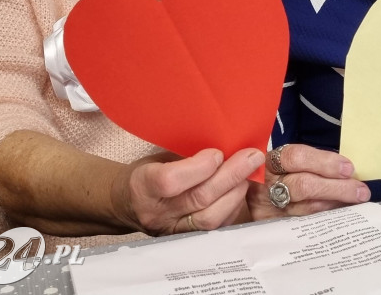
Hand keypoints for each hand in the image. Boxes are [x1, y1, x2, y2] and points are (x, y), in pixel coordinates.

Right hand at [115, 147, 265, 235]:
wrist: (129, 204)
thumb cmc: (147, 172)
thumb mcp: (158, 156)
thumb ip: (184, 154)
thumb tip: (223, 141)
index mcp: (143, 186)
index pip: (171, 181)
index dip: (199, 167)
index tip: (217, 152)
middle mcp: (157, 213)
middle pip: (199, 199)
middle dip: (231, 176)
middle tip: (252, 157)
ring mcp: (172, 230)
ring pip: (210, 218)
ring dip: (235, 192)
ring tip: (249, 173)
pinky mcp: (186, 240)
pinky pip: (216, 227)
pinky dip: (232, 207)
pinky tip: (239, 190)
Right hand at [248, 144, 370, 219]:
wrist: (245, 200)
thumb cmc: (278, 177)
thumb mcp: (286, 164)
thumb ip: (310, 163)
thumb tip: (348, 170)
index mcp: (271, 161)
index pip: (295, 157)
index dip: (324, 161)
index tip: (348, 168)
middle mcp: (266, 185)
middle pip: (303, 185)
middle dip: (336, 187)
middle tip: (360, 190)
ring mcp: (267, 210)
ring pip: (305, 209)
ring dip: (335, 205)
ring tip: (356, 203)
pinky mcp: (271, 229)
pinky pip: (303, 226)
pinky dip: (325, 221)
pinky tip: (340, 217)